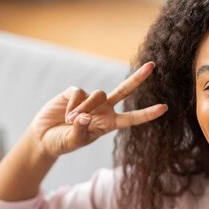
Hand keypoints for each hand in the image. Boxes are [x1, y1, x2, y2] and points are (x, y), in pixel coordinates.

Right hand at [30, 62, 166, 157]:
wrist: (44, 137)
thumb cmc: (62, 143)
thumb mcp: (73, 142)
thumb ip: (80, 131)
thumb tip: (84, 117)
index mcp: (109, 124)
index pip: (132, 118)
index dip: (147, 113)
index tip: (164, 108)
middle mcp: (104, 109)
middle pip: (125, 90)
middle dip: (138, 77)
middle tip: (153, 65)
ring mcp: (90, 99)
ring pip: (99, 94)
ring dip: (86, 108)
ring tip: (71, 121)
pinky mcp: (75, 92)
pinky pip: (79, 92)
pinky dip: (73, 104)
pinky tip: (66, 115)